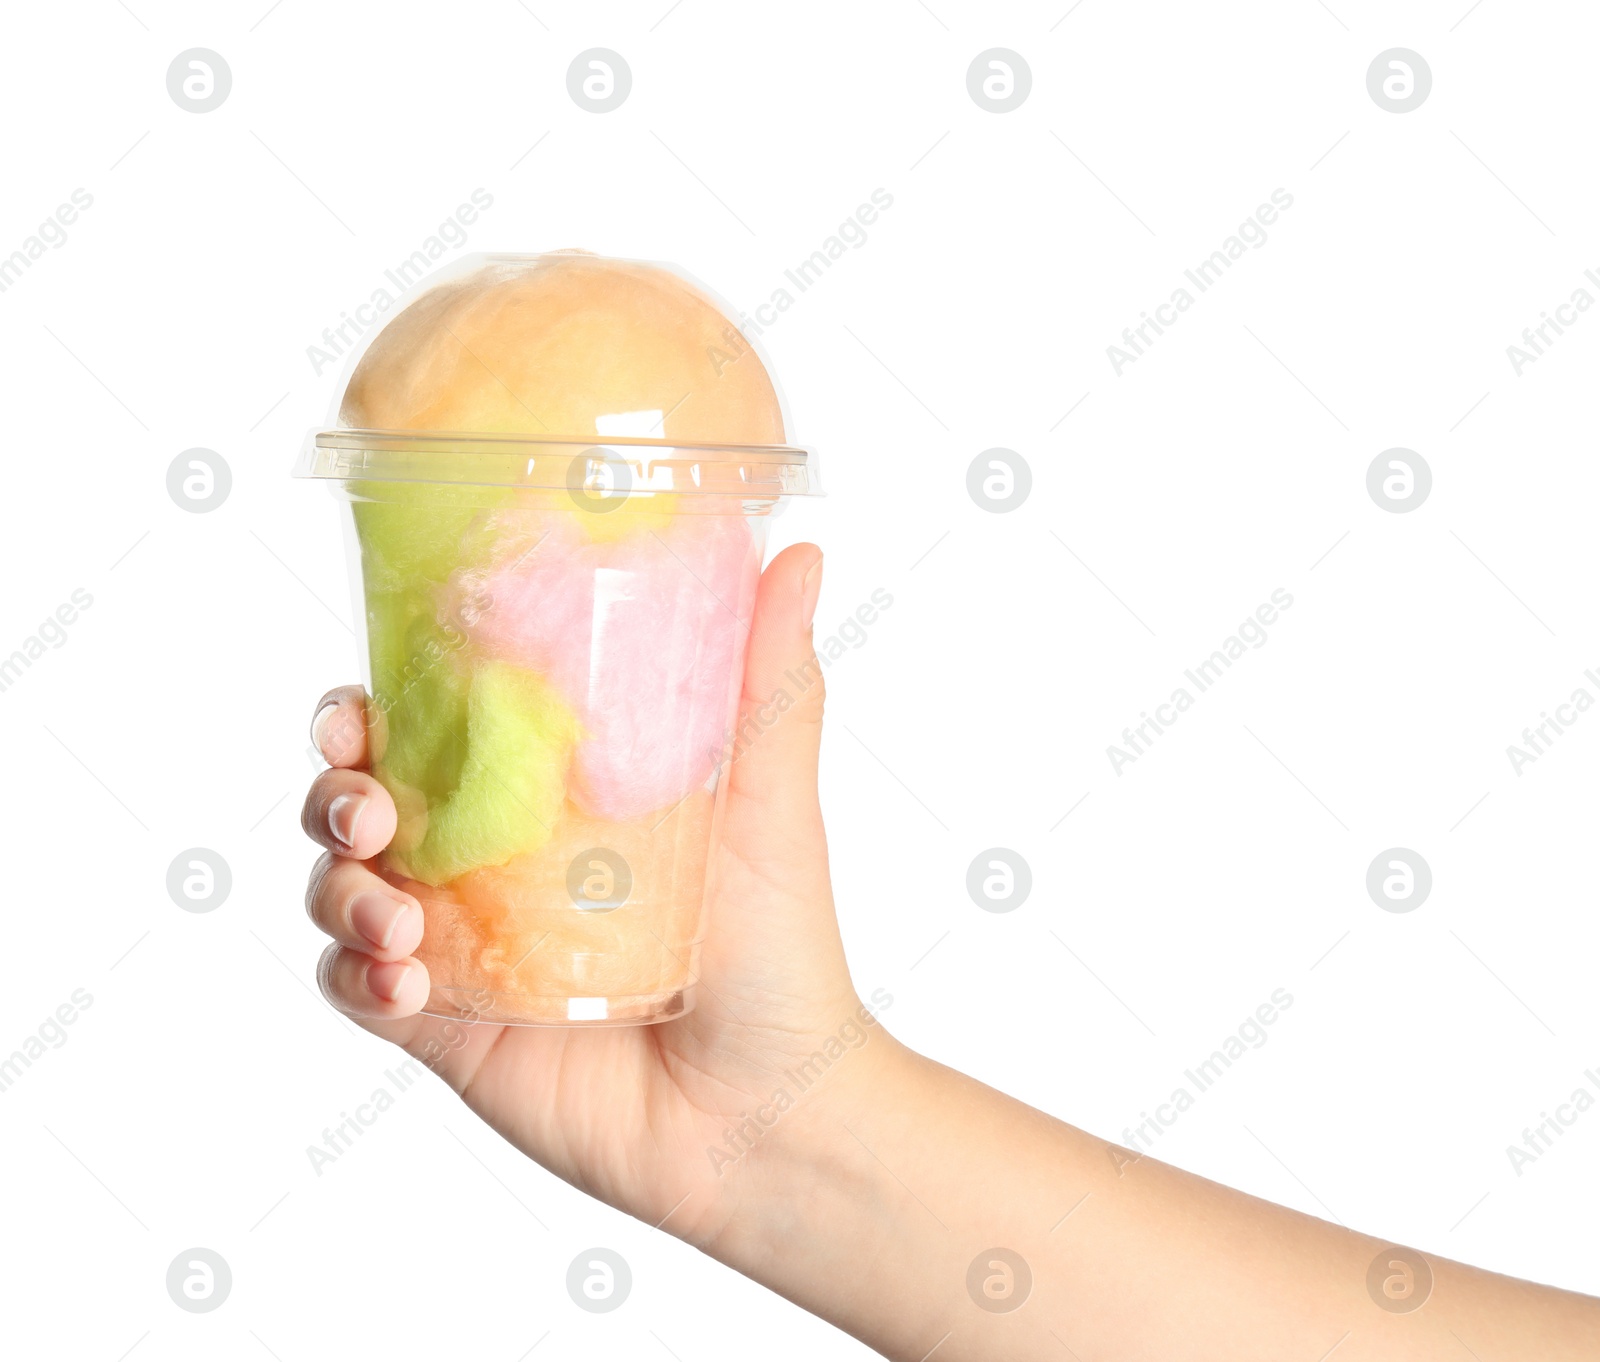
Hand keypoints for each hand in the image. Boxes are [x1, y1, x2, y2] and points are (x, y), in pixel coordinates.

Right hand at [300, 544, 892, 1243]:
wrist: (768, 1111)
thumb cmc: (778, 950)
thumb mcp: (769, 803)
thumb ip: (770, 683)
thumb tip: (800, 550)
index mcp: (547, 795)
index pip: (431, 723)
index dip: (376, 701)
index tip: (366, 695)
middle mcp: (489, 860)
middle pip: (360, 796)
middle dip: (334, 785)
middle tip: (368, 800)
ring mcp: (460, 944)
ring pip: (339, 885)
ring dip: (338, 884)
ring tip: (398, 915)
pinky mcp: (445, 1025)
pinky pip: (354, 989)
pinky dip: (354, 973)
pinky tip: (403, 977)